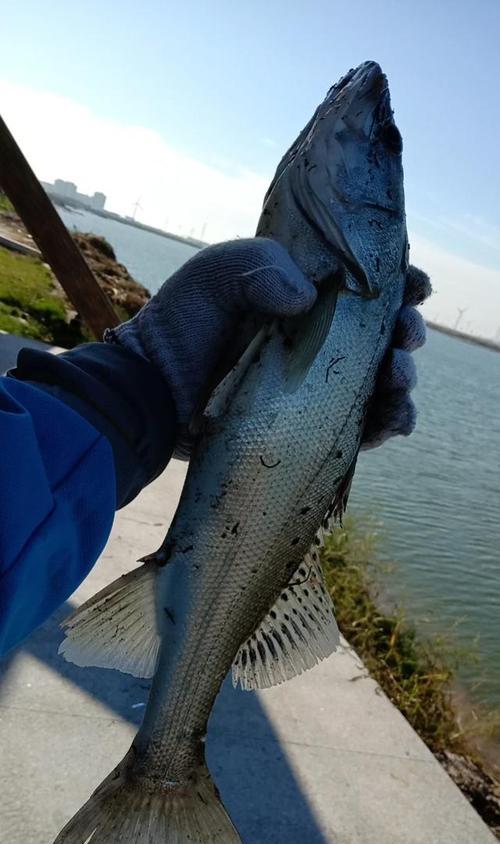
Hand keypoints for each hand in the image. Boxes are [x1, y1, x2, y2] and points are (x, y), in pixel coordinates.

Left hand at [105, 239, 429, 453]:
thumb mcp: (218, 273)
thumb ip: (262, 266)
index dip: (398, 285)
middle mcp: (318, 342)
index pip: (366, 288)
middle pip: (383, 336)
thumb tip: (305, 299)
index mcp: (306, 297)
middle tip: (404, 339)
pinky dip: (388, 425)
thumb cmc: (181, 325)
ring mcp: (317, 387)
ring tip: (398, 378)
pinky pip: (362, 430)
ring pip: (382, 385)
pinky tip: (395, 419)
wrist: (150, 390)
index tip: (413, 287)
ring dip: (403, 382)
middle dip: (406, 334)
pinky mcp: (310, 428)